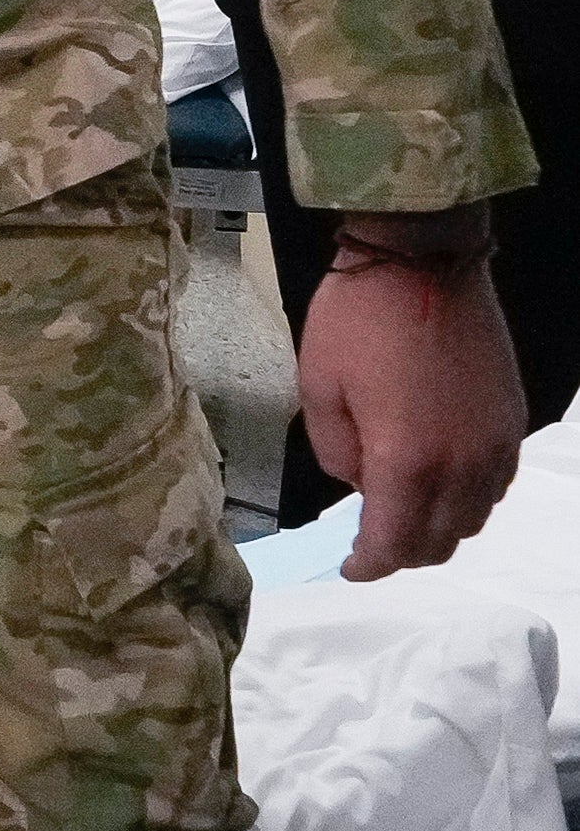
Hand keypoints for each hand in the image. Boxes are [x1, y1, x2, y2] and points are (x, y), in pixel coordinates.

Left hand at [296, 211, 523, 578]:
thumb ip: (336, 451)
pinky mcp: (512, 420)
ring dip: (438, 527)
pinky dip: (468, 498)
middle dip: (403, 552)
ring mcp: (496, 443)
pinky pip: (496, 484)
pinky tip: (440, 480)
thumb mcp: (319, 387)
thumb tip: (359, 483)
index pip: (395, 542)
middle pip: (441, 540)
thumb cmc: (356, 320)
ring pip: (474, 517)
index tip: (350, 569)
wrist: (423, 262)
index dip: (370, 565)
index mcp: (408, 460)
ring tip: (402, 511)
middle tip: (371, 543)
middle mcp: (463, 464)